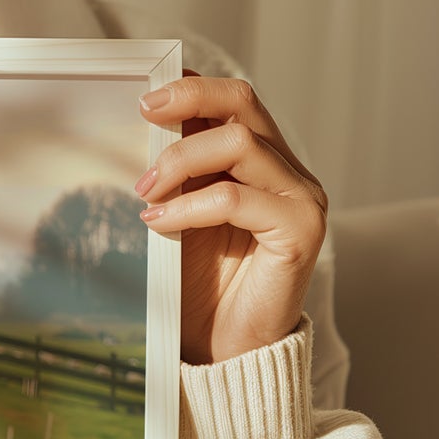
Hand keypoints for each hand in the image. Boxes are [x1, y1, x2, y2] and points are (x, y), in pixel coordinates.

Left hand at [135, 70, 326, 364]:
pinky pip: (236, 199)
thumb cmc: (202, 288)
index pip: (234, 102)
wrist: (228, 350)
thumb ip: (177, 177)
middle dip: (189, 101)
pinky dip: (189, 206)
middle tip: (143, 116)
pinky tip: (157, 221)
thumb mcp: (181, 218)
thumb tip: (137, 133)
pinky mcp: (300, 231)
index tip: (146, 96)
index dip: (193, 88)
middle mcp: (288, 172)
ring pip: (240, 144)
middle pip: (244, 104)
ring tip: (144, 192)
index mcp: (262, 163)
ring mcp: (301, 199)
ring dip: (181, 161)